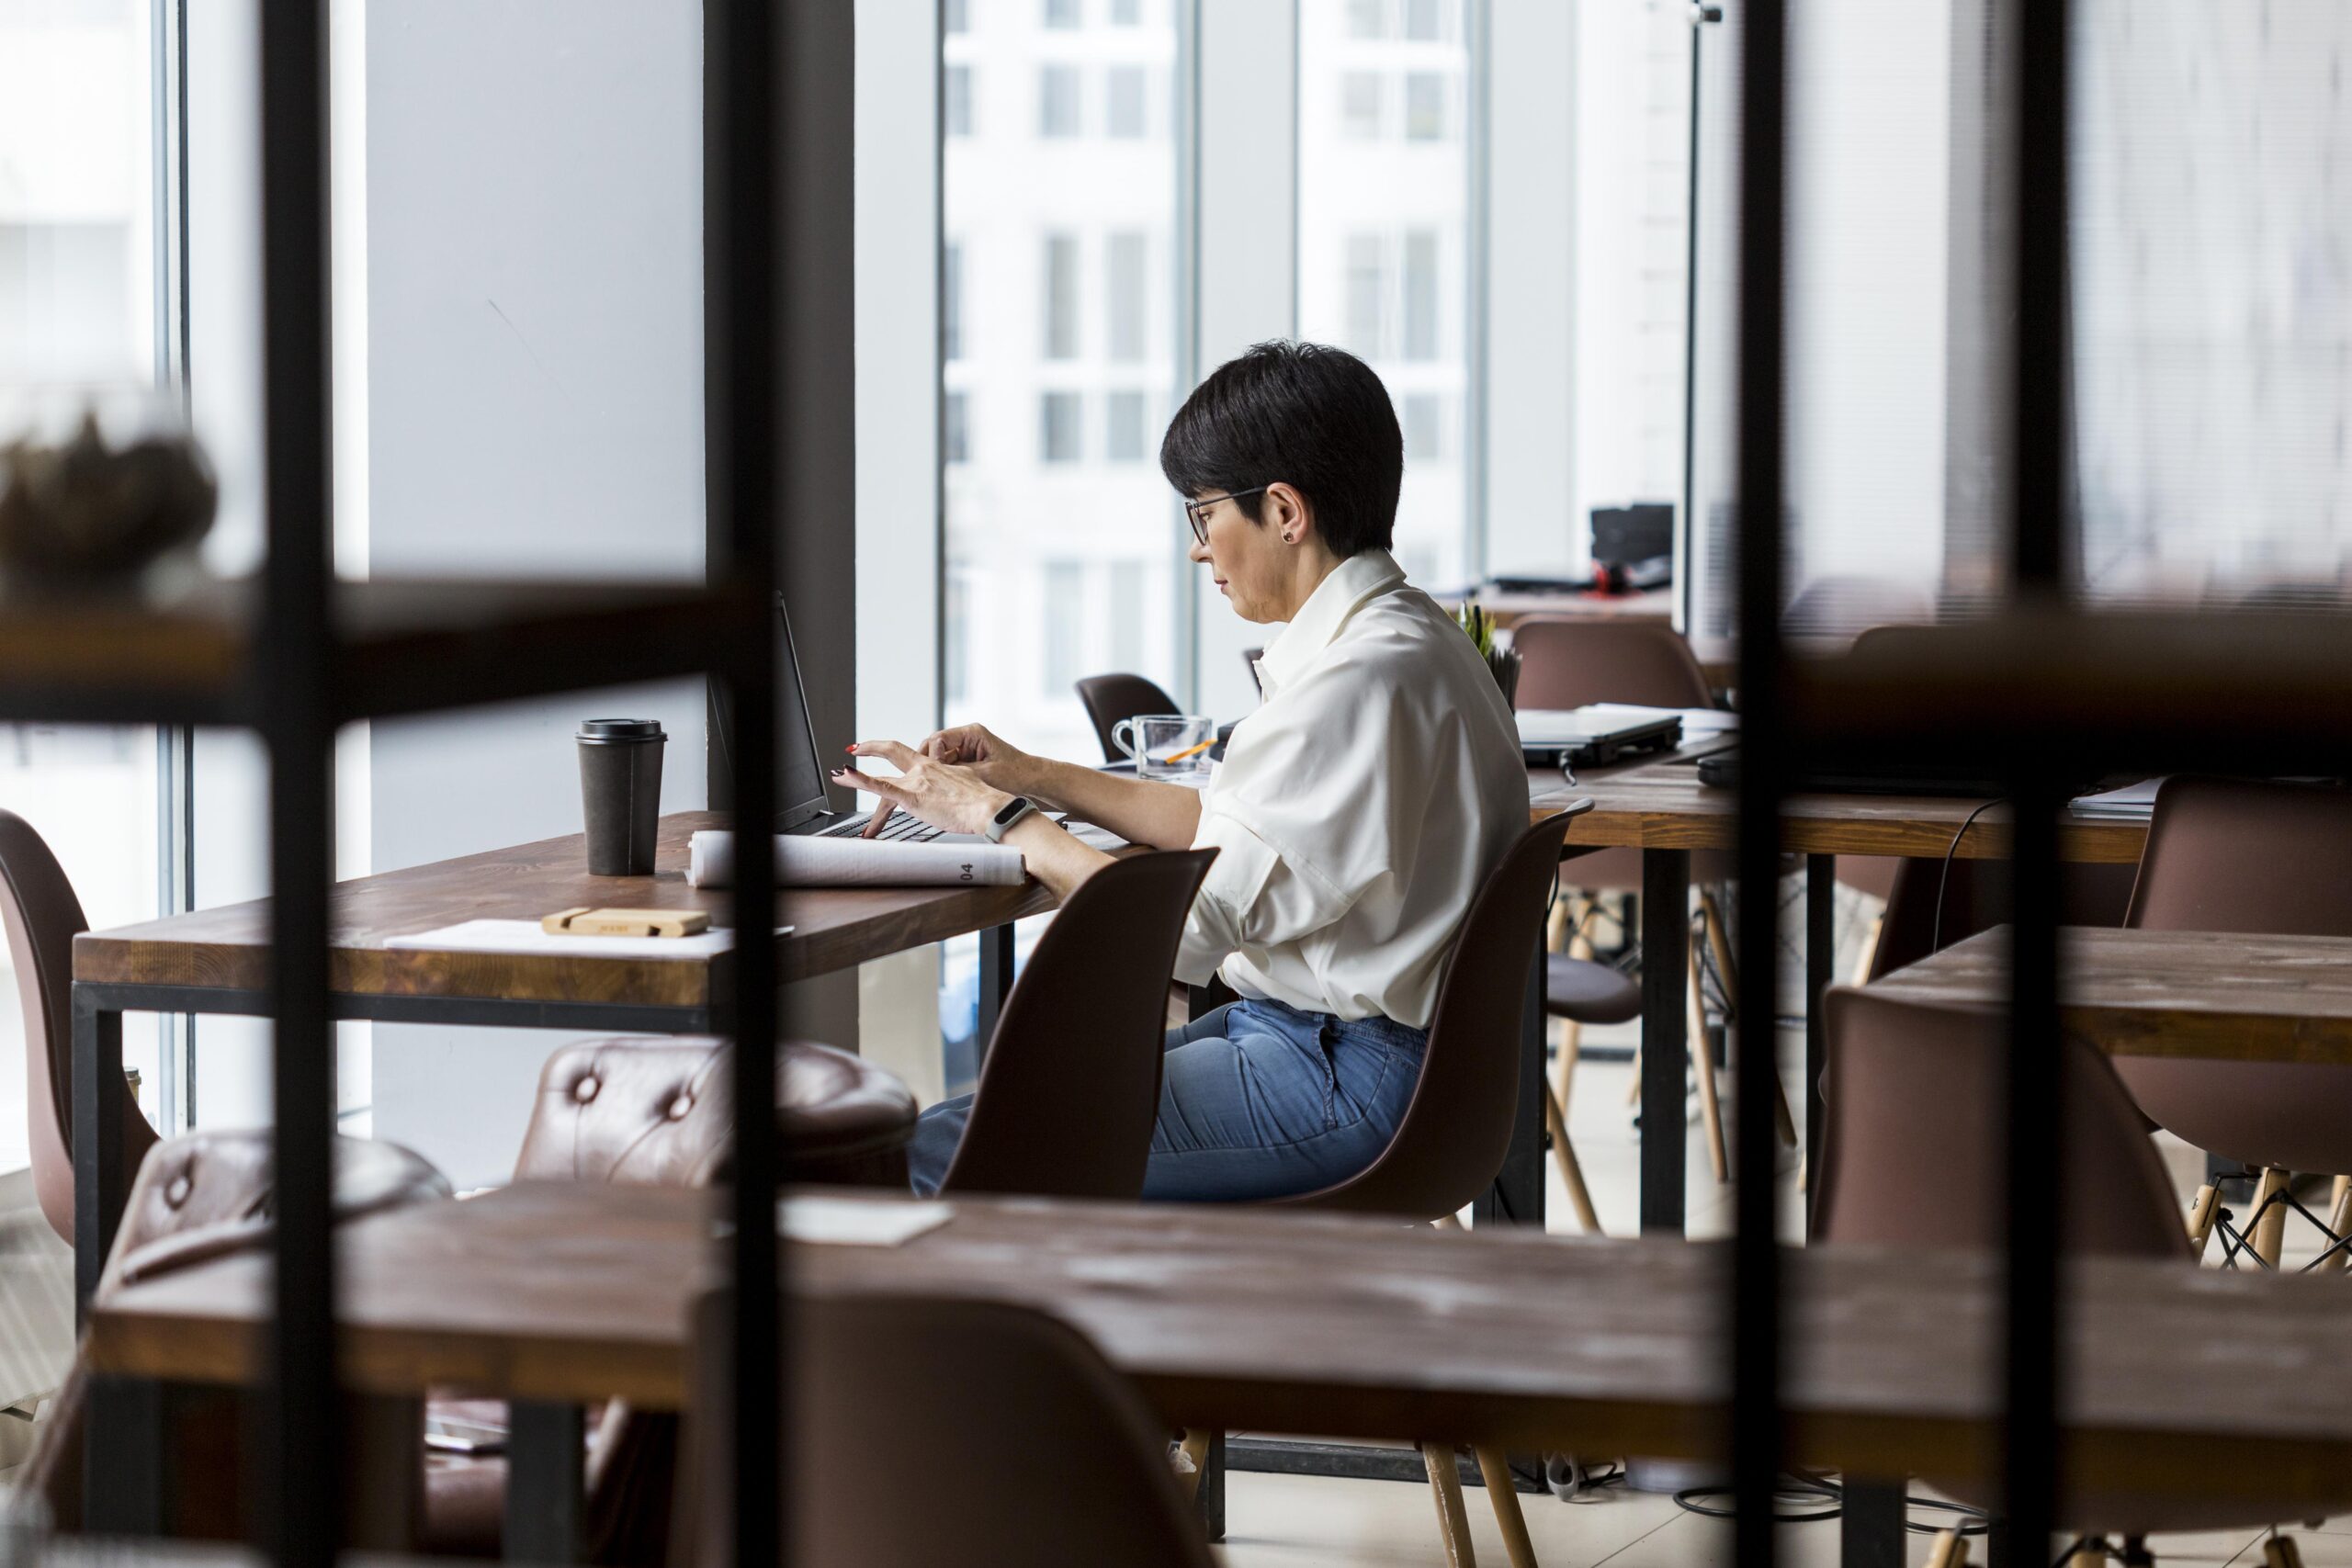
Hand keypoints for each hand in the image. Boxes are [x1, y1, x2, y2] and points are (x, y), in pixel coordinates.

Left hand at [832, 740, 1013, 839]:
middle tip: (853, 749)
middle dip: (870, 749)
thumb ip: (953, 786)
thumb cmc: (983, 802)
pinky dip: (861, 780)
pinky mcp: (913, 797)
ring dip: (855, 779)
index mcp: (937, 767)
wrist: (988, 807)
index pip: (910, 755)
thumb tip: (953, 793)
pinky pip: (881, 788)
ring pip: (880, 780)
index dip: (895, 749)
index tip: (882, 747)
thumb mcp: (967, 786)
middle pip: (892, 752)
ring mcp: (917, 782)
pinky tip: (847, 775)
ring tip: (838, 778)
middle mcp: (924, 770)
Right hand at [917, 723, 1034, 791]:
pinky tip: (939, 789)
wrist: (1033, 782)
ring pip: (939, 759)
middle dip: (927, 763)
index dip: (931, 755)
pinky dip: (942, 777)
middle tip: (921, 780)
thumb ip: (958, 771)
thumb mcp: (984, 773)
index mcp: (972, 733)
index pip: (939, 739)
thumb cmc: (1016, 774)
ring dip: (934, 771)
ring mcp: (966, 751)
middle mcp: (967, 739)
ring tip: (929, 786)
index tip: (932, 771)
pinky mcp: (967, 763)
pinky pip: (947, 768)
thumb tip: (935, 774)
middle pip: (935, 747)